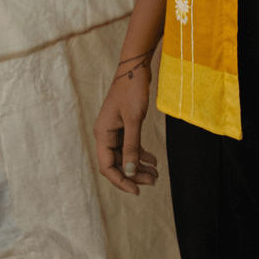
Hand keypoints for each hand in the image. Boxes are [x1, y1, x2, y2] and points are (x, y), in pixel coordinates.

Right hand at [92, 55, 158, 197]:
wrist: (135, 67)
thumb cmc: (132, 90)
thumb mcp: (134, 120)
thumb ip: (132, 147)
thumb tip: (131, 172)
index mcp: (102, 134)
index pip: (107, 167)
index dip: (121, 181)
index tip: (137, 190)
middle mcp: (106, 134)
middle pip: (117, 163)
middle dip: (133, 175)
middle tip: (153, 181)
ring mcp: (115, 130)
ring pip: (125, 156)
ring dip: (139, 166)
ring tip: (155, 175)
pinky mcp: (124, 125)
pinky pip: (130, 145)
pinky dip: (141, 154)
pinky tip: (153, 160)